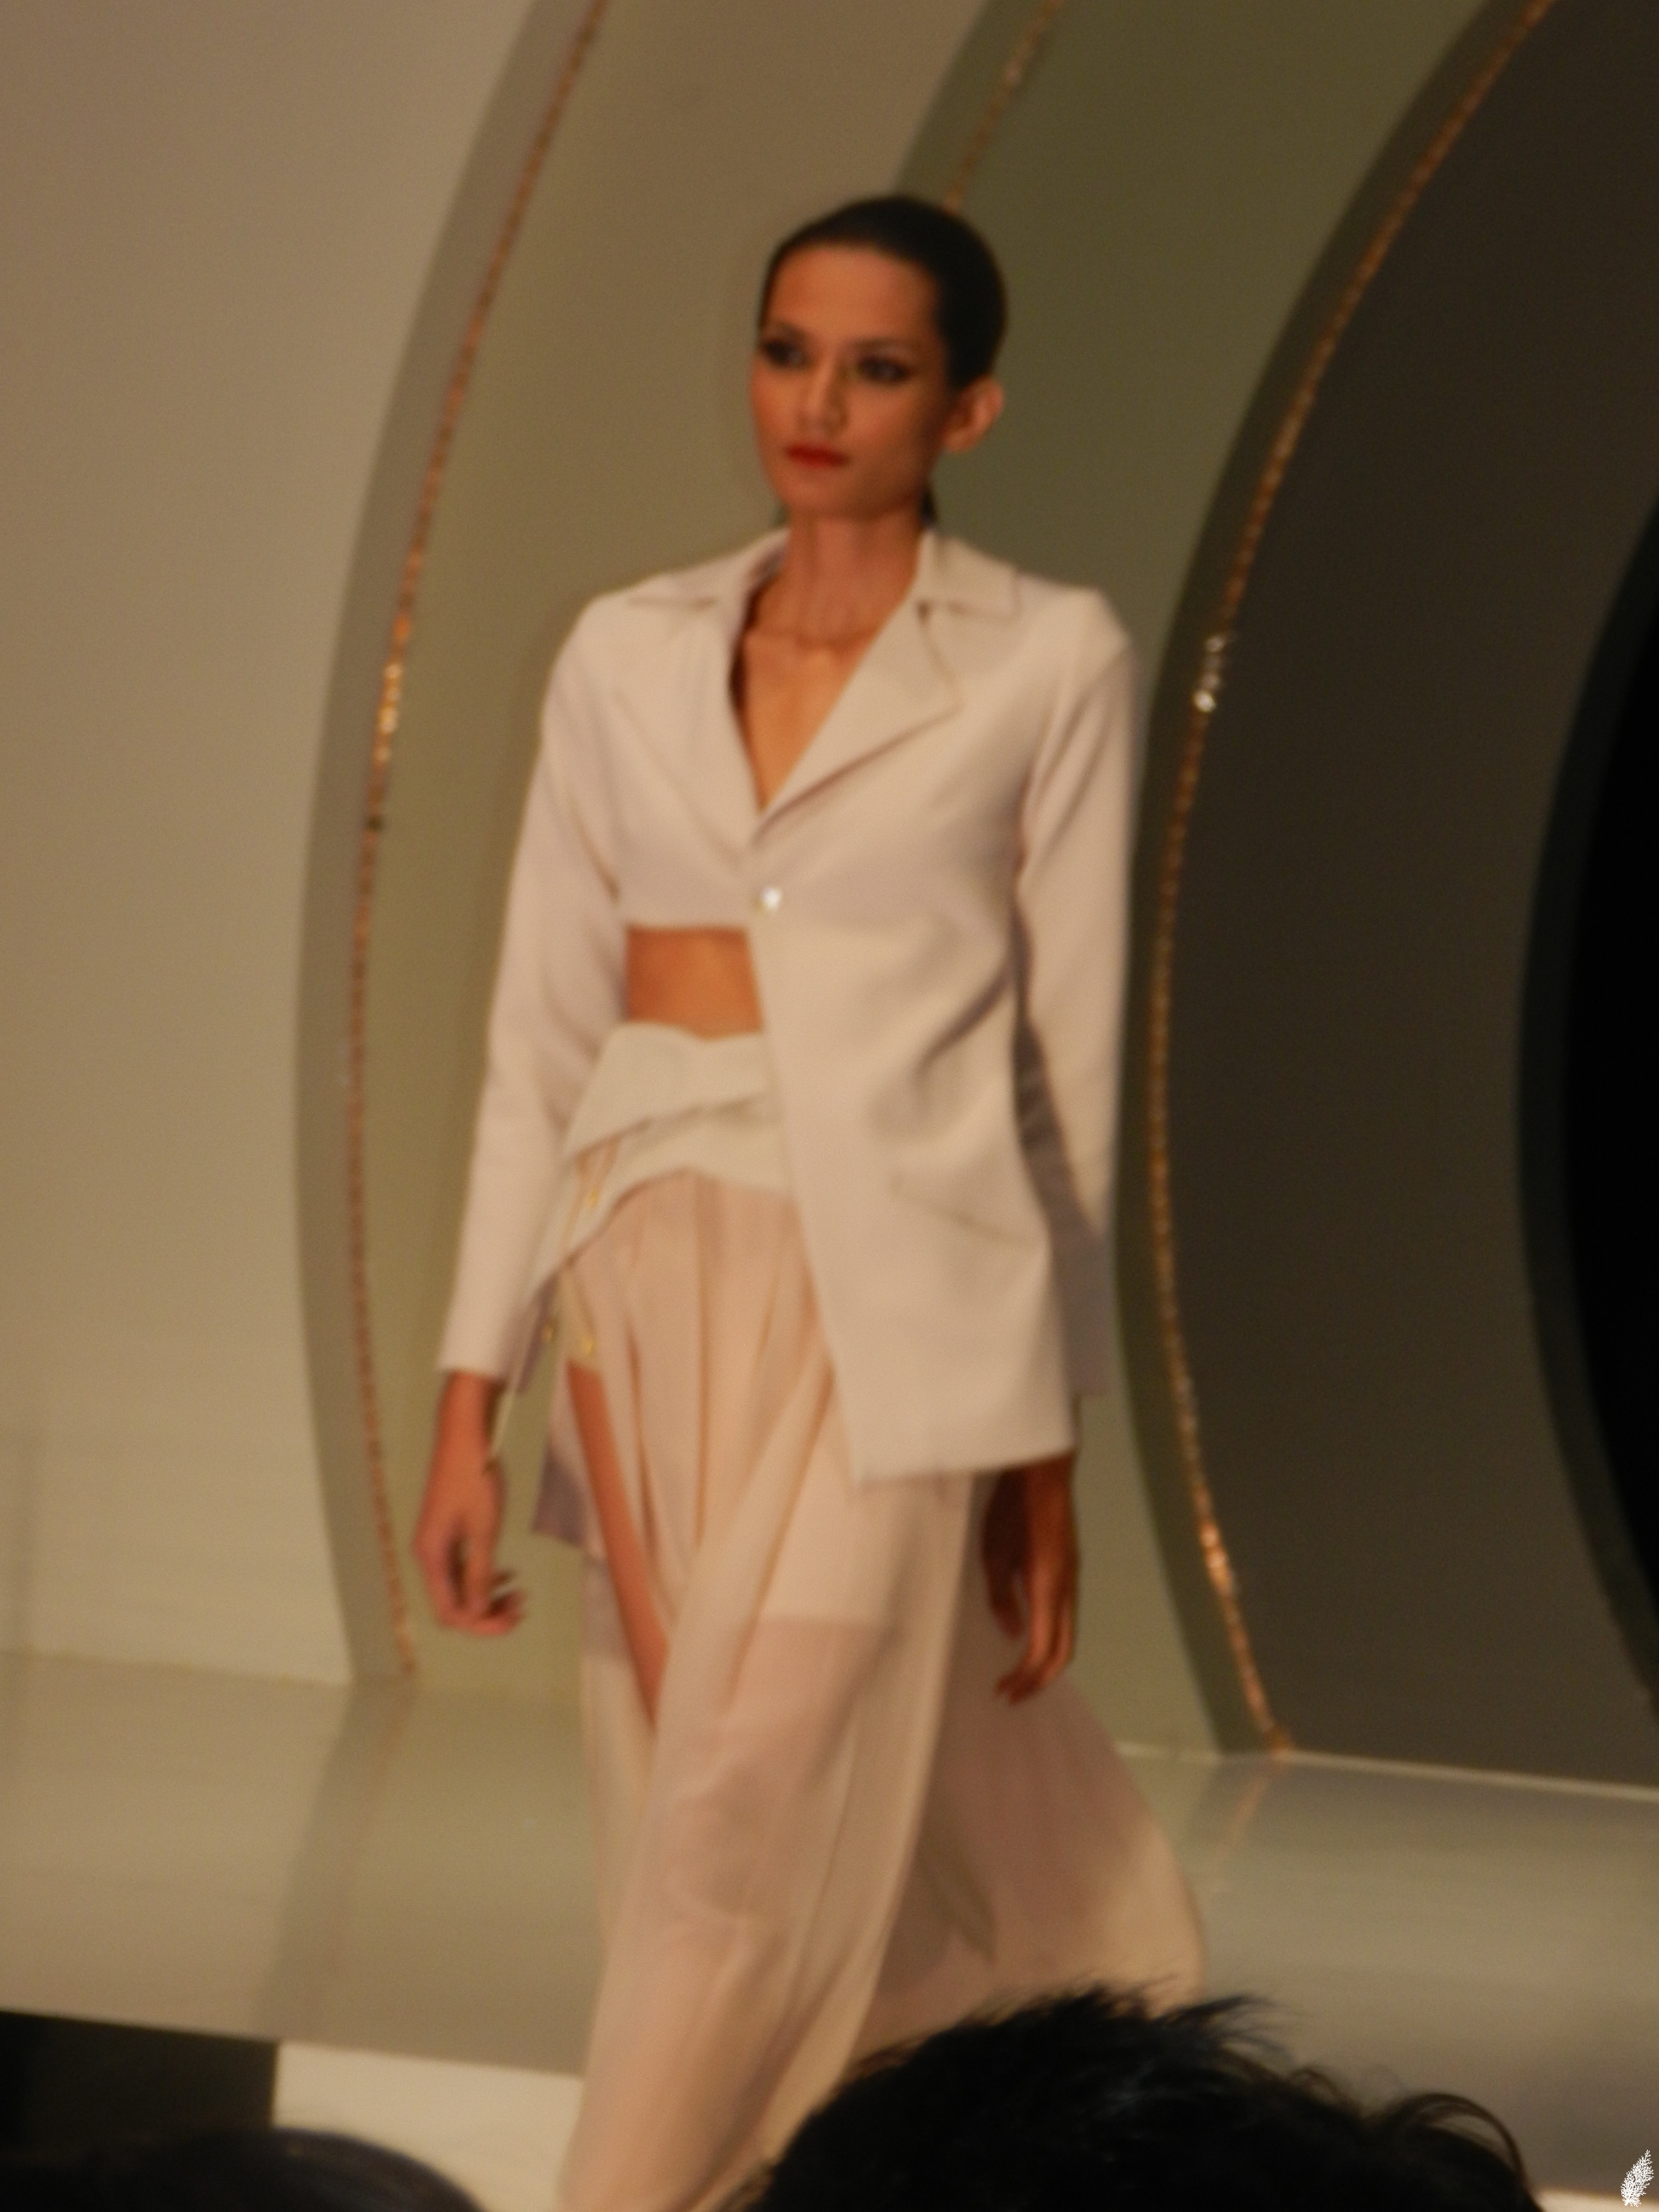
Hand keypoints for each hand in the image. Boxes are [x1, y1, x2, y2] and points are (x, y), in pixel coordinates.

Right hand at [413, 1372, 524, 1634]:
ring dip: (487, 1597)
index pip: (451, 1612)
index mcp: (431, 1556)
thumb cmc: (474, 1477)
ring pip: (459, 1588)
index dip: (481, 1624)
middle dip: (487, 1613)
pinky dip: (483, 1577)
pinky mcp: (447, 1534)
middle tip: (521, 1608)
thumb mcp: (484, 1528)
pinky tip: (507, 1575)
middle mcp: (429, 1555)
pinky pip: (461, 1569)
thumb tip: (478, 1612)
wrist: (463, 1436)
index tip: (514, 1618)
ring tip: (519, 1593)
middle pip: (453, 1604)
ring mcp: (437, 1545)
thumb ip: (480, 1572)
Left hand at [981, 1450, 1077, 1700]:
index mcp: (1049, 1588)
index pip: (1043, 1650)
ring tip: (1021, 1673)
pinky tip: (1031, 1636)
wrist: (1042, 1472)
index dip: (1025, 1677)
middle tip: (1014, 1694)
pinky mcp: (1068, 1566)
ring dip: (1048, 1659)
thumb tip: (1012, 1633)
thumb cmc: (1011, 1507)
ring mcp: (1072, 1576)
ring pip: (1069, 1633)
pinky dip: (1052, 1637)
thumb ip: (1002, 1596)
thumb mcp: (993, 1553)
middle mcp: (1067, 1588)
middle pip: (1064, 1650)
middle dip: (1041, 1678)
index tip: (1003, 1692)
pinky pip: (1066, 1614)